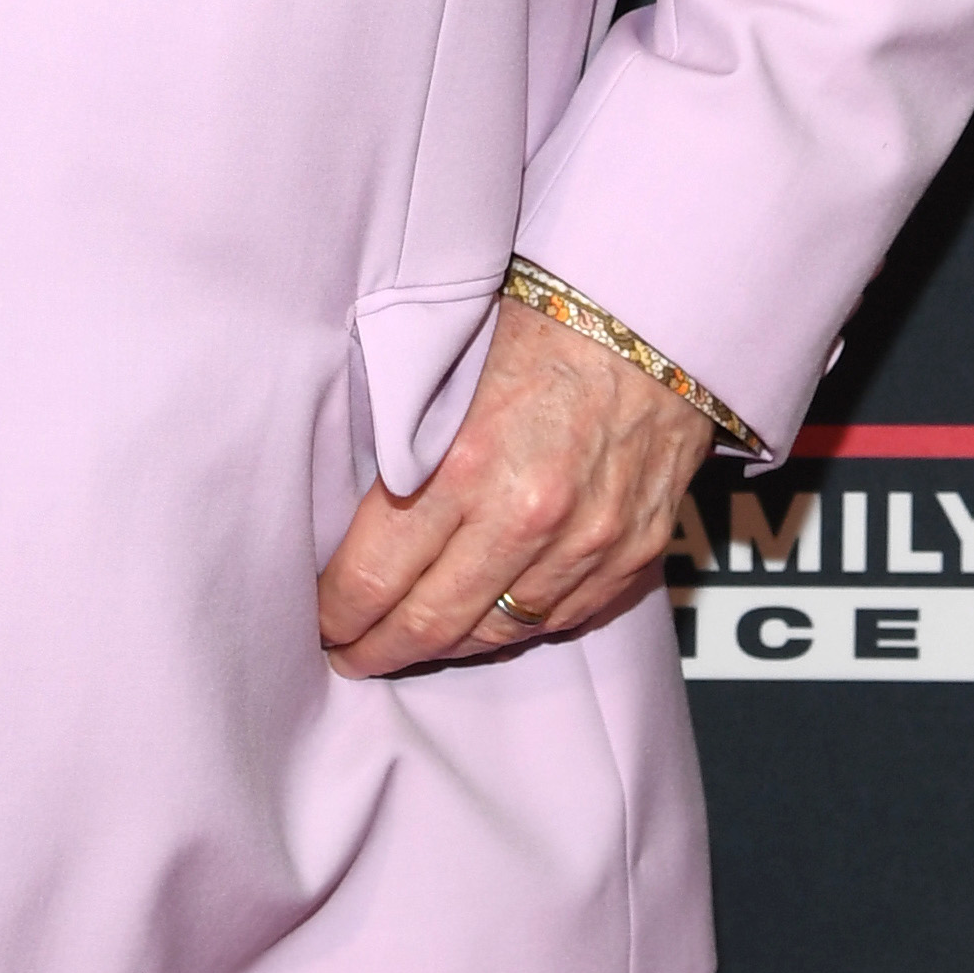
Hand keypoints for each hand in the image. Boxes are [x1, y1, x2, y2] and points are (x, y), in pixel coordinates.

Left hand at [318, 293, 711, 676]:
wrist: (655, 316)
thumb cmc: (541, 325)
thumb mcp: (449, 370)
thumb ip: (405, 446)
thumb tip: (351, 515)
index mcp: (464, 463)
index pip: (374, 575)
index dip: (336, 612)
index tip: (318, 621)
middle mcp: (525, 516)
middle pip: (430, 622)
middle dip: (376, 649)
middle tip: (347, 656)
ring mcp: (585, 545)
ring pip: (496, 633)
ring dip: (444, 647)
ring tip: (409, 645)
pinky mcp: (631, 556)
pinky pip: (560, 620)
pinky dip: (516, 628)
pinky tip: (485, 624)